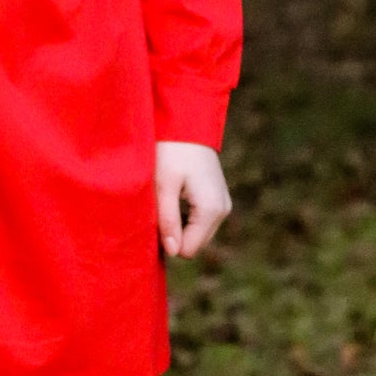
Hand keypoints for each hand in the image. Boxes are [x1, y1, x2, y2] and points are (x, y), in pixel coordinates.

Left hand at [155, 142, 230, 258]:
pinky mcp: (219, 199)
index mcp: (211, 210)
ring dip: (179, 226)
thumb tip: (173, 252)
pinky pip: (201, 222)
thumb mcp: (163, 185)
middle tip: (156, 210)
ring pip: (197, 234)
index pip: (188, 250)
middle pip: (194, 245)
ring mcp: (223, 205)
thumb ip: (168, 220)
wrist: (188, 122)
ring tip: (165, 201)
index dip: (166, 242)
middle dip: (174, 235)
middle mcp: (223, 211)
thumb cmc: (171, 150)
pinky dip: (186, 218)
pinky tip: (174, 199)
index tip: (152, 221)